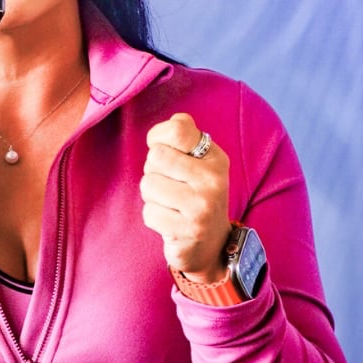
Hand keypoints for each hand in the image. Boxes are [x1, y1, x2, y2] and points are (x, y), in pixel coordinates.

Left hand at [140, 113, 238, 284]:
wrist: (211, 243)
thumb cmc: (195, 196)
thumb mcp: (199, 163)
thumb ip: (185, 137)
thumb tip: (175, 120)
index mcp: (214, 157)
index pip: (177, 130)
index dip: (158, 139)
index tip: (162, 151)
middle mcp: (213, 178)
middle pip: (156, 158)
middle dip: (153, 171)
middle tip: (168, 185)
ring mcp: (201, 206)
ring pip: (148, 185)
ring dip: (151, 196)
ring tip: (169, 204)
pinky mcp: (187, 230)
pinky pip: (149, 213)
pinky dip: (153, 217)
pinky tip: (169, 221)